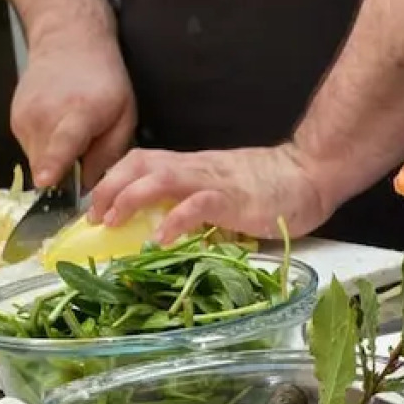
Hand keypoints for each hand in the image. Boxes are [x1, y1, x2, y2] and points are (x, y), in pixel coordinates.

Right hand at [10, 41, 135, 188]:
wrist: (68, 44)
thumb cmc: (104, 81)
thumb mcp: (124, 115)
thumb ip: (109, 152)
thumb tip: (88, 183)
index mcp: (78, 113)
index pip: (62, 143)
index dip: (53, 165)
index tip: (45, 181)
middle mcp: (45, 114)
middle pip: (46, 162)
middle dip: (63, 172)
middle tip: (82, 155)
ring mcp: (25, 116)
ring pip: (35, 158)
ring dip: (53, 159)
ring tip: (71, 134)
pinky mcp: (14, 118)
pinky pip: (29, 147)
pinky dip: (44, 146)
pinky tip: (57, 127)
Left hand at [90, 144, 335, 243]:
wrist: (310, 174)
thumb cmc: (271, 188)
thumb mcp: (224, 192)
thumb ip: (197, 205)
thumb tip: (166, 231)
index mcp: (192, 167)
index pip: (141, 162)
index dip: (112, 179)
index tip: (95, 206)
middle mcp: (196, 169)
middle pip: (139, 164)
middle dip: (109, 187)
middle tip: (93, 217)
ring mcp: (213, 182)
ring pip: (159, 178)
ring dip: (128, 198)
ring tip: (111, 223)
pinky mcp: (233, 199)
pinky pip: (196, 206)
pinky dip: (174, 222)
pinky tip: (161, 240)